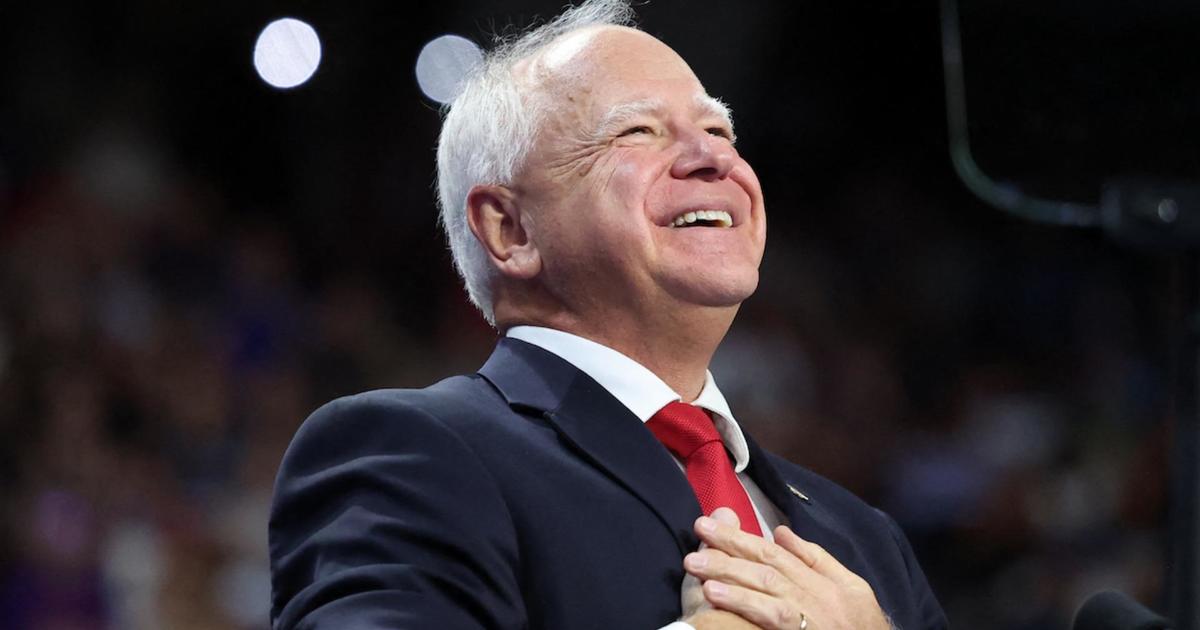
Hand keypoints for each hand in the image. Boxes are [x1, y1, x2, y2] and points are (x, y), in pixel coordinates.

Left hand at [684, 508, 890, 629]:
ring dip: (727, 570)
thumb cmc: (863, 628)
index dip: (743, 535)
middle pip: (767, 561)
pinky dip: (742, 601)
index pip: (777, 551)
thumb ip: (816, 560)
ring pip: (765, 583)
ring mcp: (810, 614)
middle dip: (730, 543)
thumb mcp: (851, 591)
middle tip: (698, 529)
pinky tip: (715, 594)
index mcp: (826, 580)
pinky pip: (770, 614)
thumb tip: (781, 533)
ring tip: (695, 562)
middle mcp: (817, 592)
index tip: (713, 523)